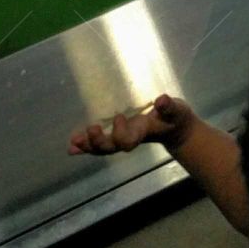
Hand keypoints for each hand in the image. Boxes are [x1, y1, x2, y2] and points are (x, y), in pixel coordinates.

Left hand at [68, 94, 194, 156]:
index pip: (129, 139)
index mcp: (142, 133)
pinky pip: (99, 144)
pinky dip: (85, 146)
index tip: (119, 117)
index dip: (121, 132)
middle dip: (98, 142)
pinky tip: (72, 147)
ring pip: (103, 148)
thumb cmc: (175, 118)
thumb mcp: (176, 111)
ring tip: (73, 143)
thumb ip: (169, 107)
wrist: (175, 130)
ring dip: (87, 146)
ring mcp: (122, 138)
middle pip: (111, 147)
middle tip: (89, 130)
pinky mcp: (118, 134)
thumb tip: (162, 99)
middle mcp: (130, 138)